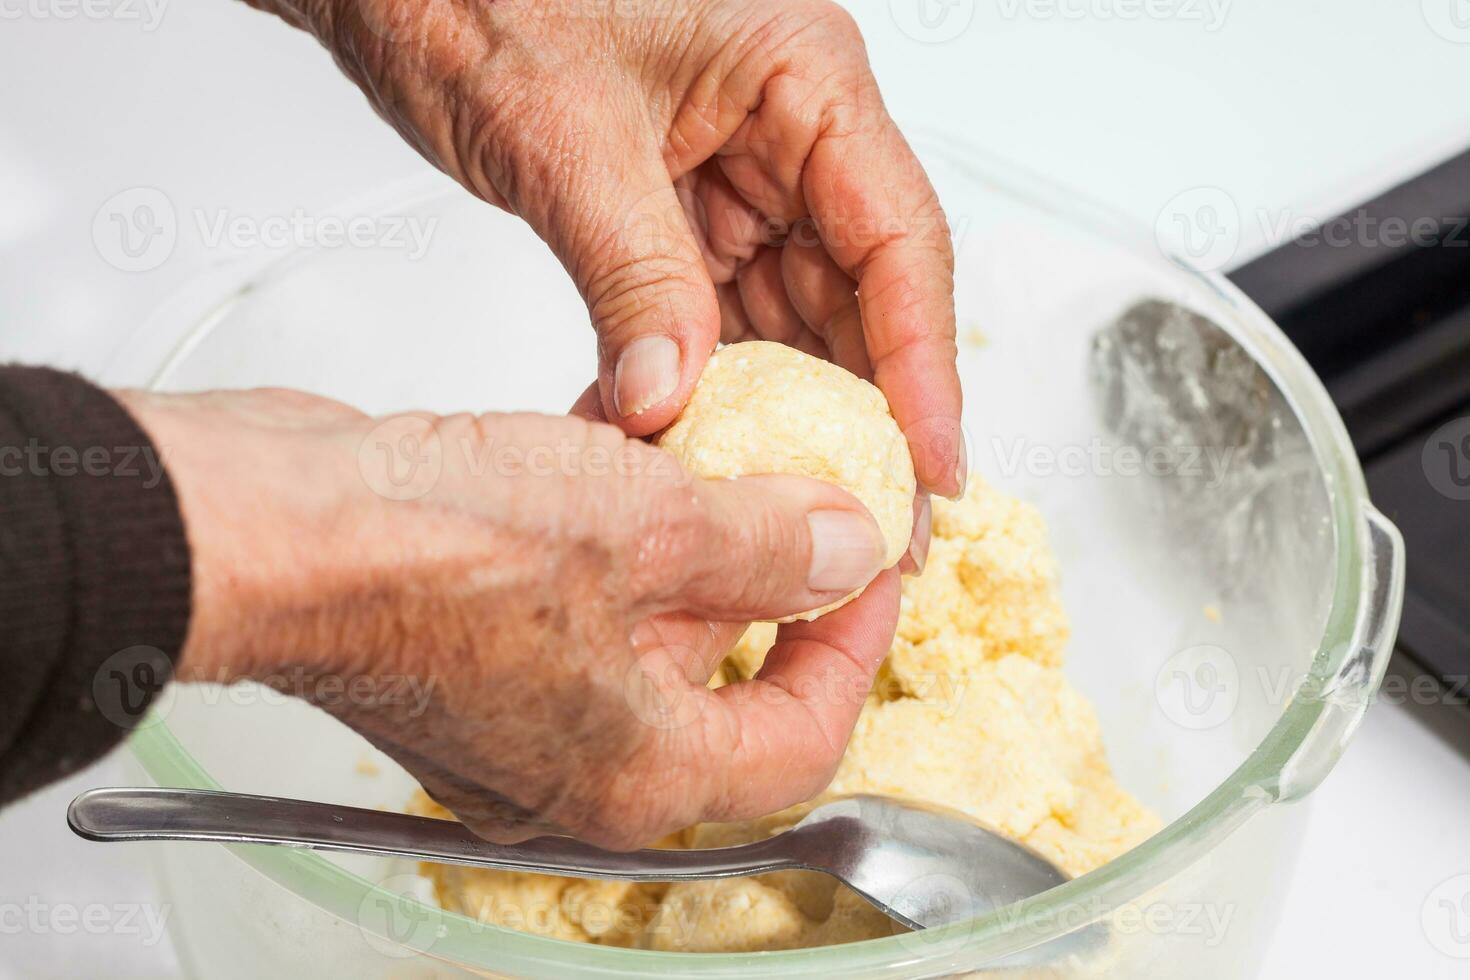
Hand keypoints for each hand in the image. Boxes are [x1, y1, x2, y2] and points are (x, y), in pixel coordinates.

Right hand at [121, 388, 899, 847]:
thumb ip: (765, 540)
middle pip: (723, 691)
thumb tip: (844, 549)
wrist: (262, 526)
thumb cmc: (424, 553)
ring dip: (689, 550)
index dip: (856, 652)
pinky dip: (614, 540)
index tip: (871, 570)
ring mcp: (515, 714)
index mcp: (637, 772)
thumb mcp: (646, 522)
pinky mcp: (467, 654)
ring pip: (645, 637)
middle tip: (806, 504)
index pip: (799, 743)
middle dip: (772, 588)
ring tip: (721, 458)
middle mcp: (576, 766)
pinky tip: (625, 452)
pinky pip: (575, 606)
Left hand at [254, 0, 963, 502]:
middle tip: (865, 513)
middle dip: (857, 414)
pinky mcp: (676, 217)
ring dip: (767, 415)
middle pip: (856, 297)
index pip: (899, 241)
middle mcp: (785, 132)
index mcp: (803, 77)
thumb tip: (671, 396)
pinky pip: (707, 322)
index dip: (924, 365)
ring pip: (783, 322)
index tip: (929, 459)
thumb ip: (633, 276)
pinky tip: (668, 442)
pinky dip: (690, 386)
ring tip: (765, 498)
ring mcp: (734, 179)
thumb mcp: (569, 139)